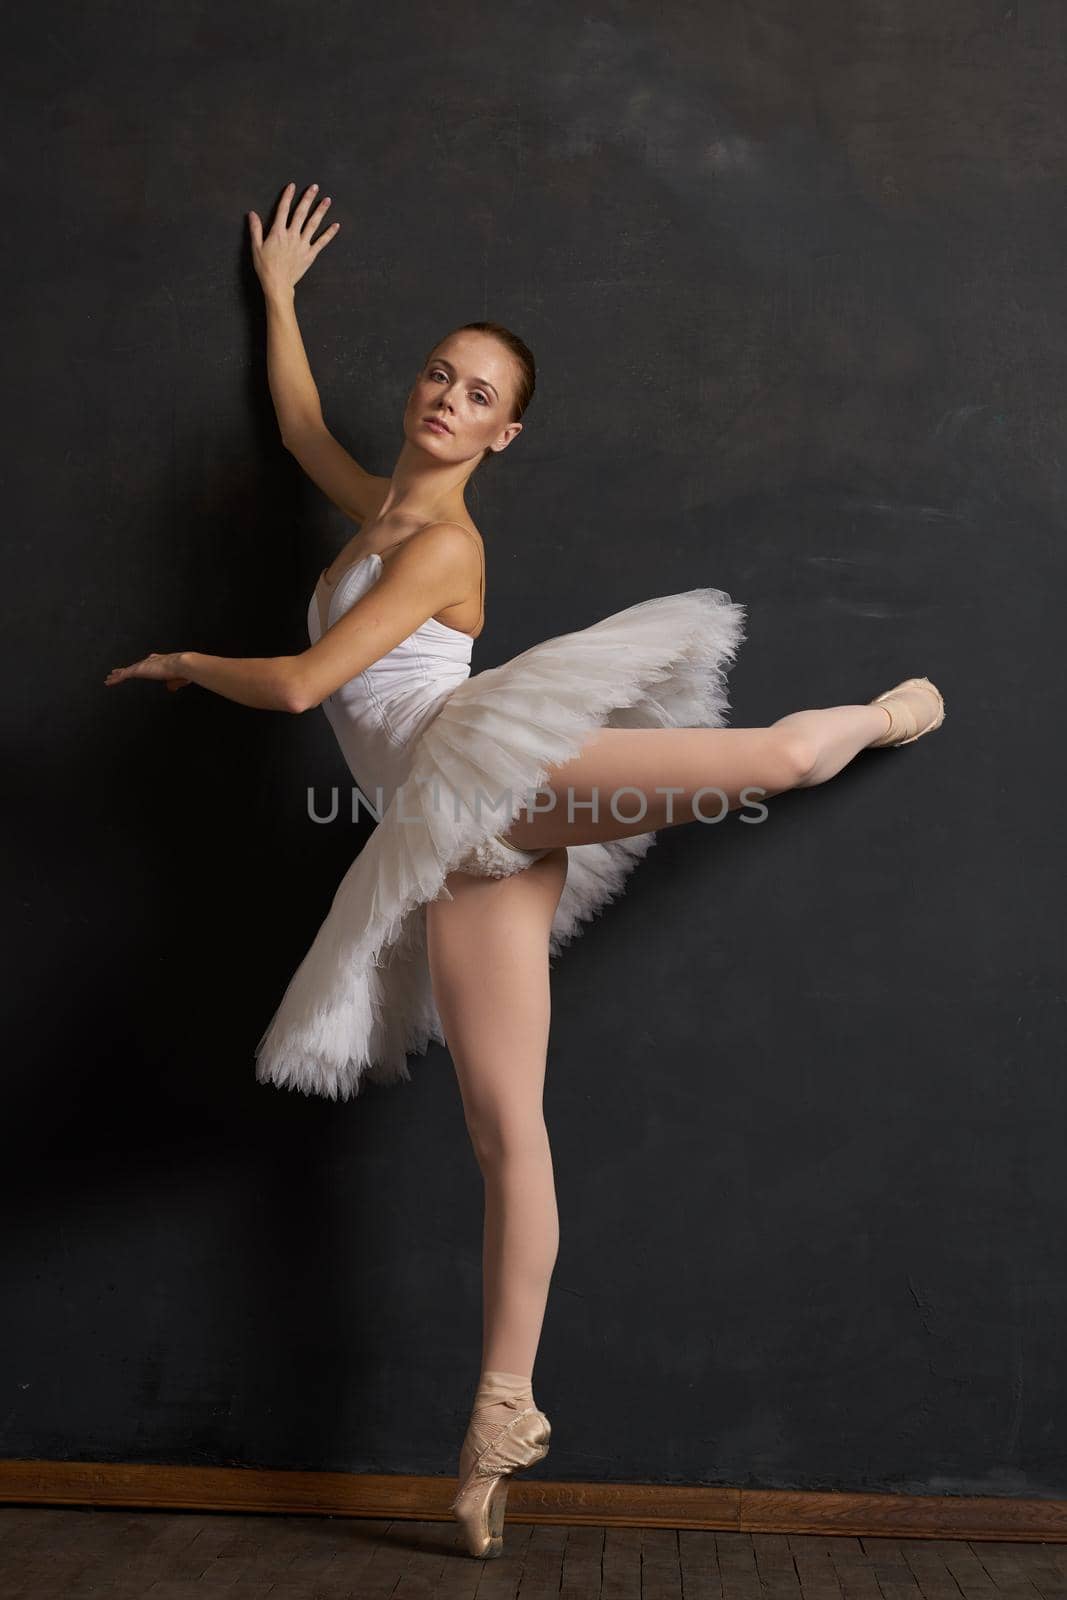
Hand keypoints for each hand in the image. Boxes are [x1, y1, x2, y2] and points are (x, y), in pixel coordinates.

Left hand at [105, 652, 190, 690]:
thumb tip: (172, 688)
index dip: (141, 665)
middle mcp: (149, 661)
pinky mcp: (137, 670)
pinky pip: (122, 676)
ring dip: (116, 675)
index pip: (147, 662)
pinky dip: (115, 679)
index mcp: (159, 662)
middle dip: (125, 669)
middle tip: (117, 671)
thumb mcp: (179, 679)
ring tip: (108, 678)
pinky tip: (108, 682)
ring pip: (125, 671)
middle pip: (133, 666)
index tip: (136, 666)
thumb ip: (174, 683)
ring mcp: (142, 665)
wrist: (180, 665)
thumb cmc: (182, 672)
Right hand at [248, 181, 339, 295]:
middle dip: (308, 199)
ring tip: (327, 200)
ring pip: (313, 224)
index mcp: (278, 232)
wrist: (278, 284)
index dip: (287, 197)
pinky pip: (321, 242)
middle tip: (315, 187)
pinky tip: (336, 225)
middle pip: (301, 213)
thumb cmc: (265, 267)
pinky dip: (329, 234)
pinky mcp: (310, 255)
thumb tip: (252, 213)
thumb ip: (255, 229)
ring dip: (320, 211)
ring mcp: (302, 245)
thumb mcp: (256, 247)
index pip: (283, 210)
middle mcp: (292, 236)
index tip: (292, 186)